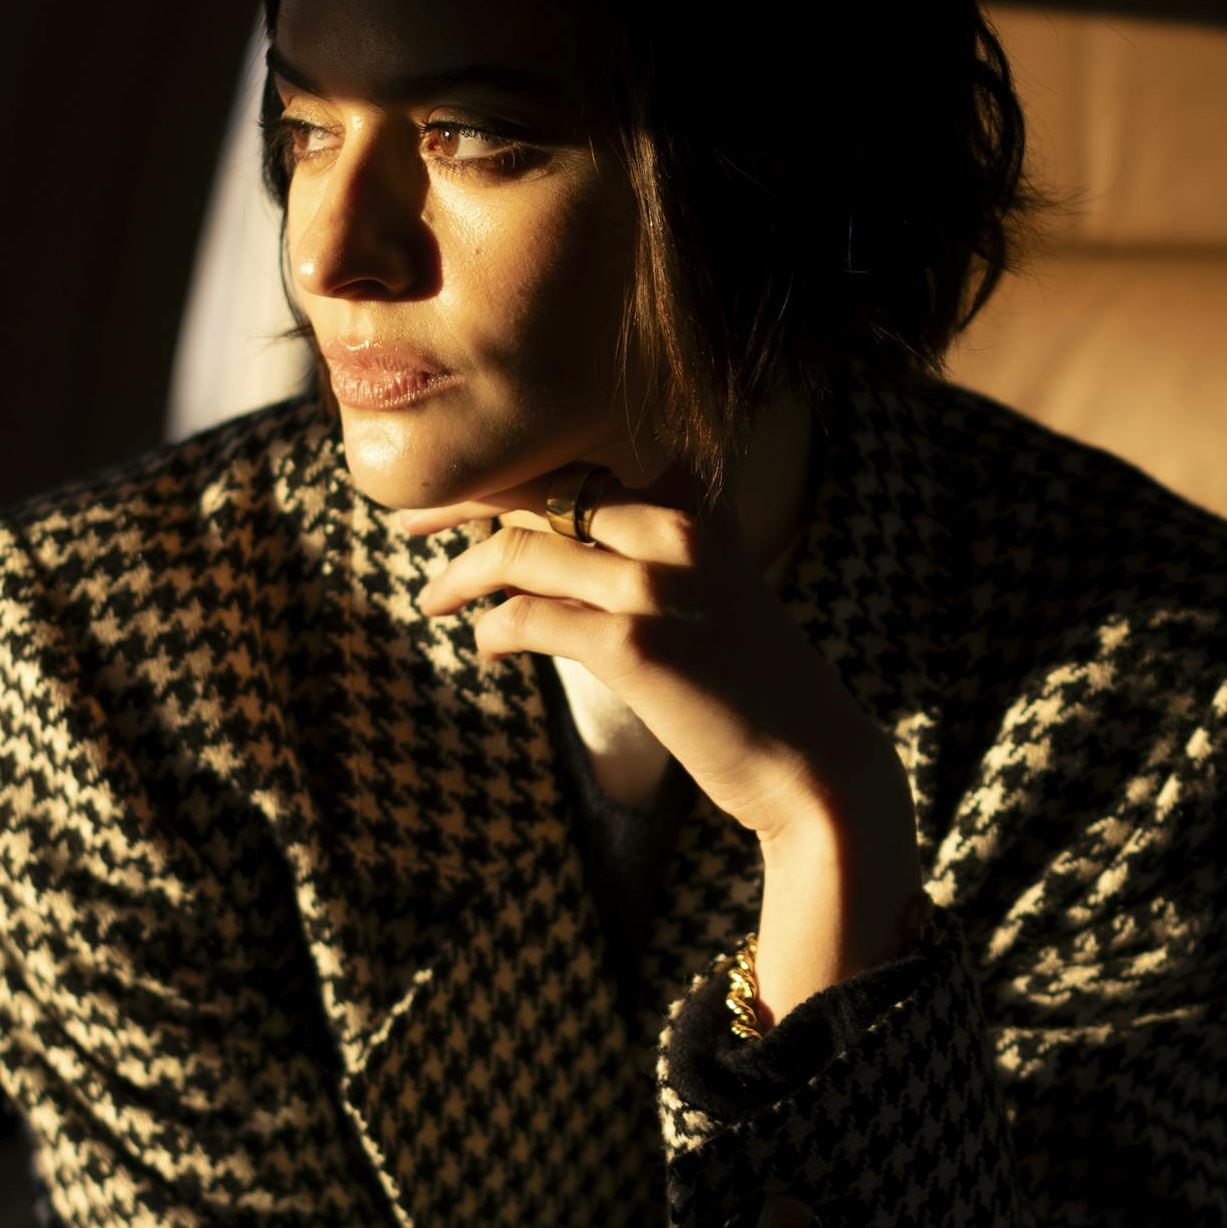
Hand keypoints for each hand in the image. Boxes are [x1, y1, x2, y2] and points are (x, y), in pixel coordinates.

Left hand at [404, 469, 916, 1015]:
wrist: (814, 764)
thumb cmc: (756, 687)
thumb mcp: (717, 588)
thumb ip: (653, 549)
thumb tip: (555, 542)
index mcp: (696, 505)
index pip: (579, 463)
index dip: (507, 472)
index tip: (457, 496)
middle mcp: (676, 528)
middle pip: (538, 491)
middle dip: (461, 505)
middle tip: (412, 529)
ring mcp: (655, 583)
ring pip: (519, 551)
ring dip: (460, 576)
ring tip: (433, 601)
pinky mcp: (634, 645)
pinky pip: (528, 619)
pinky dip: (494, 632)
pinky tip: (488, 651)